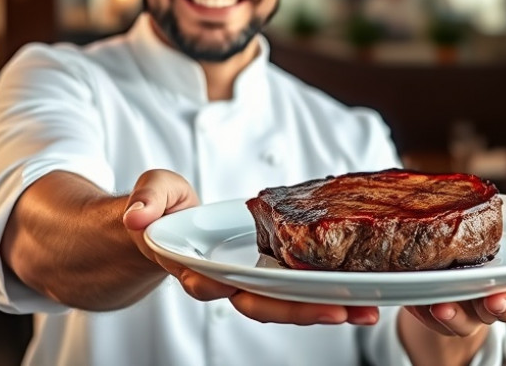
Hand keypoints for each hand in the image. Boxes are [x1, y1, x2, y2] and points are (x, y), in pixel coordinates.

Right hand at [122, 170, 379, 325]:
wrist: (165, 222)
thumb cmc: (161, 206)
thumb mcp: (152, 193)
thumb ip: (146, 202)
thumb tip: (137, 218)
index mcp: (193, 265)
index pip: (217, 285)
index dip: (252, 294)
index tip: (277, 296)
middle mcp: (225, 280)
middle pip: (263, 303)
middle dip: (303, 311)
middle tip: (347, 312)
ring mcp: (248, 277)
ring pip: (286, 299)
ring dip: (326, 307)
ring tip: (369, 309)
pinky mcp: (268, 268)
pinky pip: (297, 283)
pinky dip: (327, 290)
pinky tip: (361, 290)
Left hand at [402, 182, 505, 337]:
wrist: (444, 273)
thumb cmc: (480, 245)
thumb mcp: (498, 223)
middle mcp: (498, 294)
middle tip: (498, 299)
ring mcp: (472, 309)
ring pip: (477, 318)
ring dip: (466, 314)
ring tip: (451, 306)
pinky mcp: (446, 315)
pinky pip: (445, 320)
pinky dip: (442, 315)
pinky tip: (436, 305)